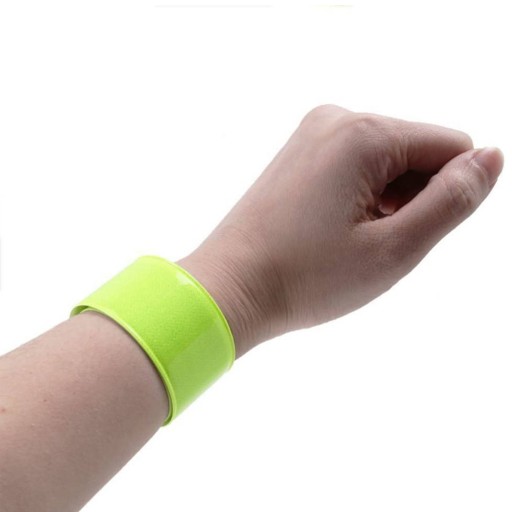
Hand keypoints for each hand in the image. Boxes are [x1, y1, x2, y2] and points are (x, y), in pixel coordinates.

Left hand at [178, 105, 503, 356]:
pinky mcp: (300, 154)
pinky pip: (356, 168)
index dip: (445, 199)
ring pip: (387, 163)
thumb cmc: (304, 277)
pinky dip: (360, 200)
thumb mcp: (394, 248)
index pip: (452, 147)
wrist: (229, 287)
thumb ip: (453, 200)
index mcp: (363, 133)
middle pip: (417, 153)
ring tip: (348, 241)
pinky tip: (333, 231)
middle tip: (370, 245)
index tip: (402, 235)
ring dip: (385, 204)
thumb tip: (490, 159)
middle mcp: (336, 119)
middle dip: (411, 201)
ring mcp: (312, 135)